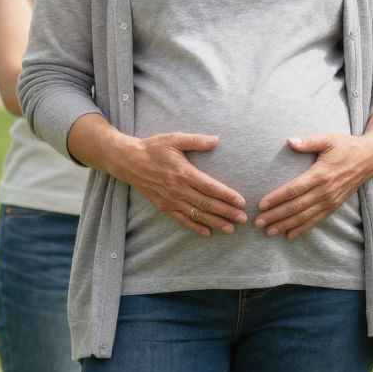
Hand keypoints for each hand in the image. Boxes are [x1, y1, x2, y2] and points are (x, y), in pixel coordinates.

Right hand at [106, 131, 248, 235]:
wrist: (128, 161)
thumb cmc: (153, 148)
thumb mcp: (174, 139)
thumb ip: (196, 140)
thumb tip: (216, 140)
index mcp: (184, 173)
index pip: (210, 187)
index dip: (227, 196)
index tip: (241, 202)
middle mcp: (178, 190)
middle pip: (207, 204)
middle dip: (227, 212)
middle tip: (243, 219)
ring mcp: (171, 200)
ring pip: (197, 215)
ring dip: (215, 222)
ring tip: (231, 229)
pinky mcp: (163, 207)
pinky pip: (182, 220)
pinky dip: (195, 227)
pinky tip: (207, 232)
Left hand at [257, 130, 372, 237]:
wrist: (369, 159)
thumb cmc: (345, 146)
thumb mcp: (328, 138)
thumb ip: (308, 141)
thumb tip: (289, 141)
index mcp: (320, 174)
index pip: (294, 189)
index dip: (277, 198)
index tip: (261, 205)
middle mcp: (325, 191)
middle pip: (296, 207)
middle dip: (276, 216)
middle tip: (258, 222)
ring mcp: (330, 200)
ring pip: (304, 216)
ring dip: (286, 225)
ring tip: (269, 231)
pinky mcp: (334, 206)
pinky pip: (316, 220)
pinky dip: (302, 228)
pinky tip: (289, 235)